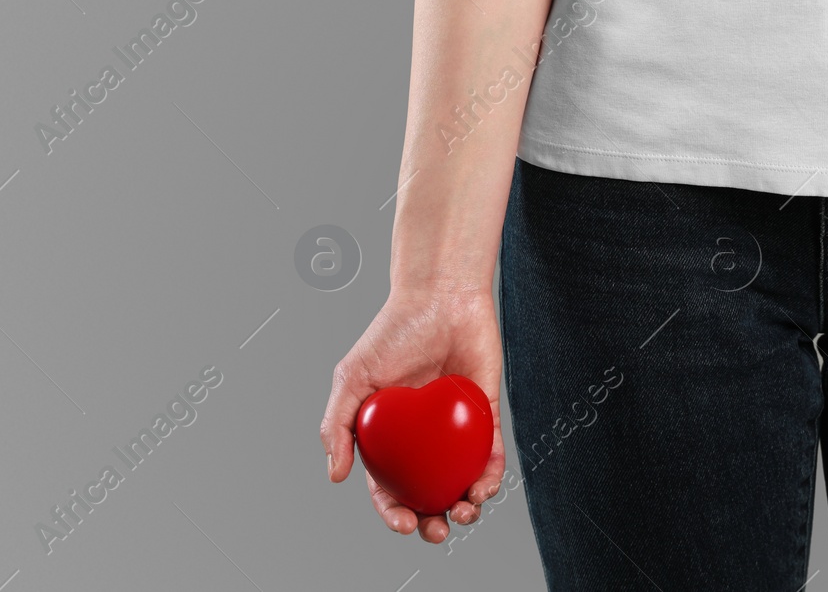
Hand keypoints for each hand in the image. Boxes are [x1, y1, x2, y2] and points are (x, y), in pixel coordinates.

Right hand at [321, 288, 504, 543]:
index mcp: (387, 436)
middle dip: (433, 522)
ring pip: (461, 481)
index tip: (403, 523)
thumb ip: (337, 424)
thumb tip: (335, 476)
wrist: (440, 297)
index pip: (388, 486)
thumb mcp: (352, 377)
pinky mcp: (484, 415)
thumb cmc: (392, 332)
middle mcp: (420, 438)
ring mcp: (453, 429)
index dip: (393, 512)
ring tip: (468, 511)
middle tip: (439, 531)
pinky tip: (487, 484)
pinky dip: (491, 474)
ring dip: (467, 506)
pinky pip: (490, 453)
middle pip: (427, 492)